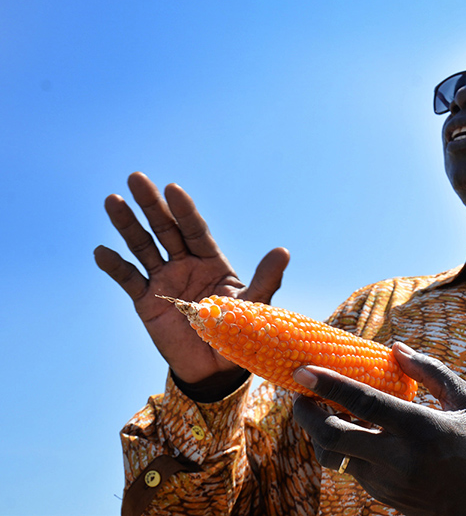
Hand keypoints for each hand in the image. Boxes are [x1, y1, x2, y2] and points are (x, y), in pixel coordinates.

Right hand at [95, 172, 289, 384]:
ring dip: (128, 225)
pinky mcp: (147, 301)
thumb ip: (265, 280)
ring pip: (144, 247)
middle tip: (136, 178)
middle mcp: (186, 265)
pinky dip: (115, 266)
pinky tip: (101, 251)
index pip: (196, 230)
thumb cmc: (240, 333)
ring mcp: (165, 280)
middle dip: (152, 204)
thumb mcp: (255, 307)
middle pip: (167, 229)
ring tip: (112, 201)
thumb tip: (283, 251)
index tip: (173, 189)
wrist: (216, 368)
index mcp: (212, 261)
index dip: (185, 210)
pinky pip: (129, 279)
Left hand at [291, 343, 465, 515]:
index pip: (364, 404)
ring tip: (318, 407)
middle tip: (299, 392)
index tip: (303, 369)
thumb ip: (432, 372)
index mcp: (419, 428)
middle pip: (332, 437)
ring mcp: (384, 480)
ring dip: (317, 430)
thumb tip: (396, 349)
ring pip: (332, 455)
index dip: (329, 385)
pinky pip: (348, 465)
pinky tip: (347, 426)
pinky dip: (341, 444)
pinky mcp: (379, 493)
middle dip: (306, 413)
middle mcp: (396, 457)